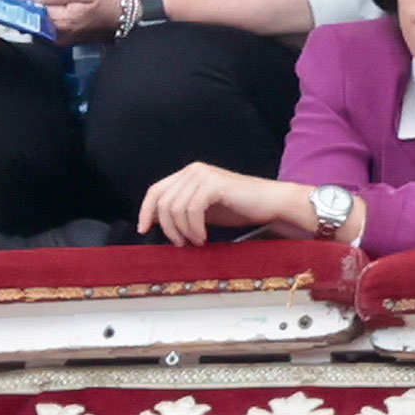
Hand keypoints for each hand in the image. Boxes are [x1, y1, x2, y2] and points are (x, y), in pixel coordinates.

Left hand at [26, 0, 122, 43]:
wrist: (126, 14)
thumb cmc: (110, 1)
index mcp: (61, 22)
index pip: (30, 10)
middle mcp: (60, 35)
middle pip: (32, 18)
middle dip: (34, 4)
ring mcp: (63, 38)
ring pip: (39, 22)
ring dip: (41, 10)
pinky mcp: (66, 38)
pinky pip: (48, 26)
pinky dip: (49, 15)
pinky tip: (61, 7)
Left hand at [138, 162, 301, 246]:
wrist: (270, 203)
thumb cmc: (240, 207)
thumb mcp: (204, 210)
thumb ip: (182, 210)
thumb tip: (155, 221)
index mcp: (189, 174)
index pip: (156, 190)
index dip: (146, 211)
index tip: (144, 230)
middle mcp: (193, 170)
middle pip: (163, 201)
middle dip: (168, 227)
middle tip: (180, 244)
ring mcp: (204, 175)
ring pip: (176, 208)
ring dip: (183, 231)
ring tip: (196, 241)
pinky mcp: (214, 184)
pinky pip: (192, 210)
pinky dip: (194, 228)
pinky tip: (203, 237)